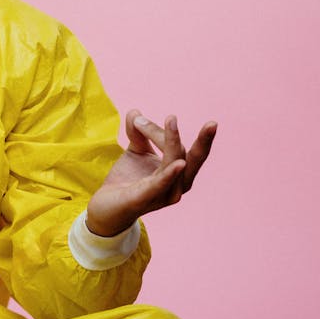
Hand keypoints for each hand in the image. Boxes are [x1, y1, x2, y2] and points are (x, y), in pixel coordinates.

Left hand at [85, 110, 216, 236]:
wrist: (106, 206)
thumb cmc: (127, 180)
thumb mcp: (135, 151)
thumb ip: (137, 132)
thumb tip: (135, 111)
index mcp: (178, 173)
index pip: (179, 148)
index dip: (164, 131)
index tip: (138, 119)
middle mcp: (176, 186)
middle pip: (195, 162)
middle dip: (204, 142)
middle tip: (213, 123)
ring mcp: (163, 195)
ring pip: (174, 166)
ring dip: (172, 142)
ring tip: (171, 120)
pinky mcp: (145, 200)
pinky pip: (160, 185)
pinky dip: (169, 174)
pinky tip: (178, 163)